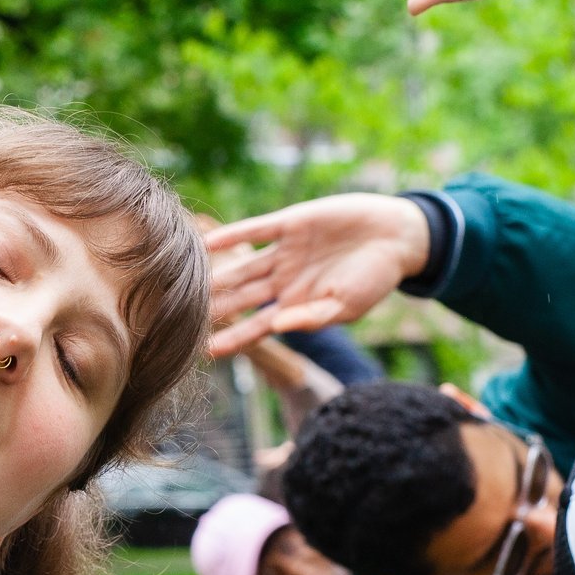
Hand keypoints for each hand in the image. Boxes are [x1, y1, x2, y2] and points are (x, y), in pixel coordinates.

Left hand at [204, 194, 426, 355]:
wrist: (396, 238)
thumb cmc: (375, 279)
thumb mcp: (347, 306)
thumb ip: (314, 318)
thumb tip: (278, 327)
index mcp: (295, 305)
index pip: (255, 327)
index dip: (232, 338)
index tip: (204, 352)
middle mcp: (283, 279)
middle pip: (240, 297)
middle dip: (213, 308)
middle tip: (178, 318)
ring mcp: (284, 251)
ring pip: (242, 265)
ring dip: (217, 274)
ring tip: (184, 283)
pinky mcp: (291, 223)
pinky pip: (257, 230)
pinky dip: (234, 235)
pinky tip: (209, 241)